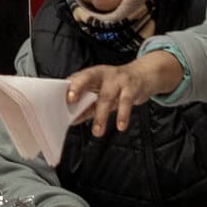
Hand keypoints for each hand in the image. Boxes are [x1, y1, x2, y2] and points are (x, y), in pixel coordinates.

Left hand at [66, 51, 182, 138]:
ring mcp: (118, 80)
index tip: (62, 98)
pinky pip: (126, 101)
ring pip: (106, 96)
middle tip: (70, 101)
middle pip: (88, 78)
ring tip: (97, 131)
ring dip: (101, 116)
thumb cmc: (118, 86)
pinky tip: (121, 125)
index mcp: (93, 75)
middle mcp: (103, 75)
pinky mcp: (132, 88)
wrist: (144, 76)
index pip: (77, 78)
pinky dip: (123, 115)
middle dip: (78, 88)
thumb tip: (72, 120)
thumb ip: (87, 106)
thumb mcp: (101, 94)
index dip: (69, 87)